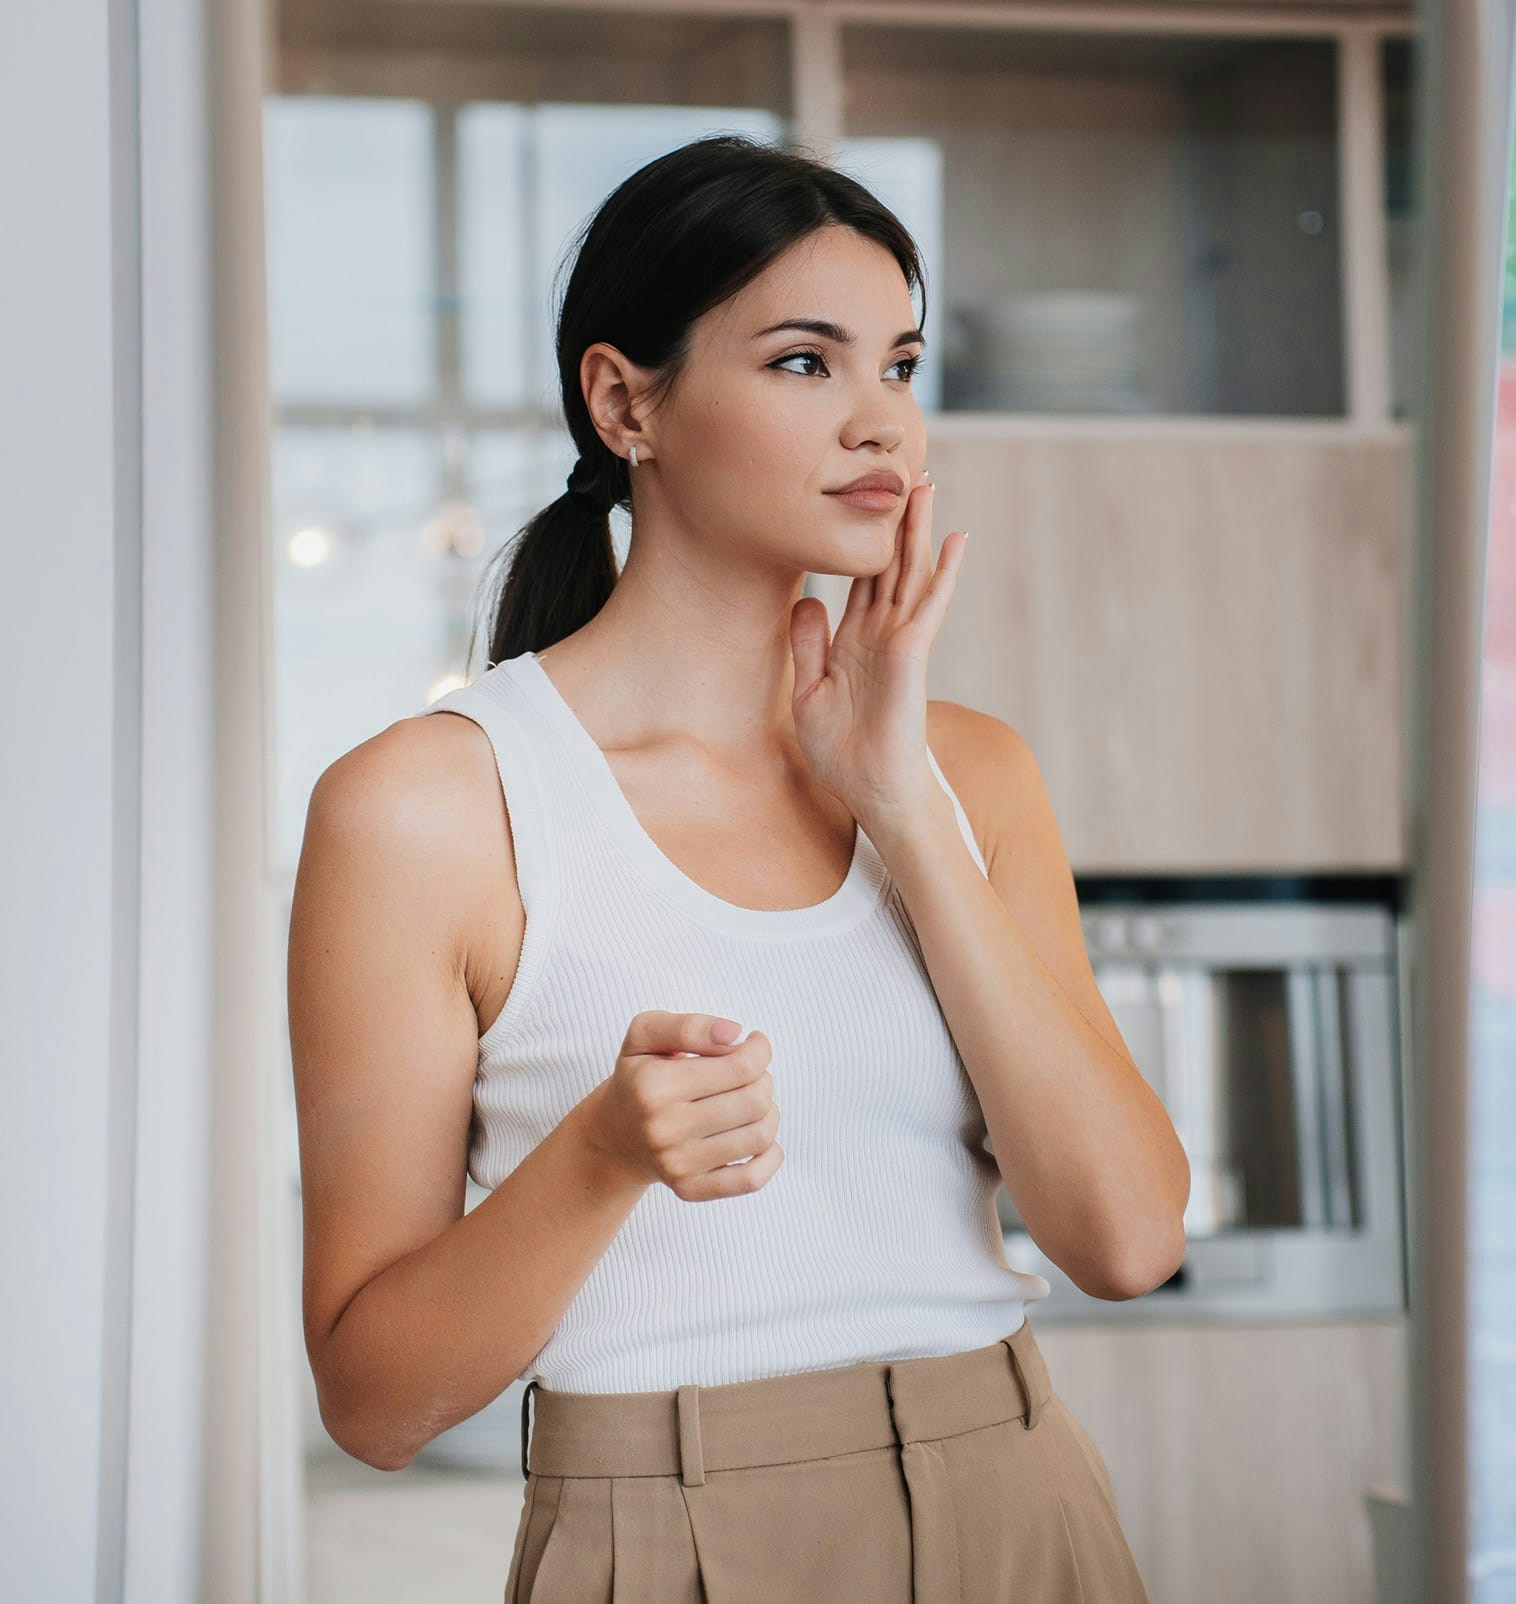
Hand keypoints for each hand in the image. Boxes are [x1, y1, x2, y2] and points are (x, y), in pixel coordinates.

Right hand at [581, 1011, 782, 1200]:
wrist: (614, 1134)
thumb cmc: (639, 1076)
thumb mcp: (646, 1035)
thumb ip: (689, 1026)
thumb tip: (734, 1032)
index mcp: (655, 1086)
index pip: (742, 1065)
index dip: (759, 1049)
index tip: (753, 1043)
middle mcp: (665, 1129)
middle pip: (756, 1100)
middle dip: (763, 1079)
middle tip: (747, 1074)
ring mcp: (678, 1164)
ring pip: (760, 1136)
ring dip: (768, 1112)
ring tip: (749, 1101)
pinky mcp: (690, 1189)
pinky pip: (752, 1179)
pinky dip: (770, 1155)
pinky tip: (755, 1133)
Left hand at [788, 479, 967, 828]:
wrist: (870, 791)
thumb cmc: (843, 754)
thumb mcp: (809, 692)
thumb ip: (808, 645)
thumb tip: (806, 599)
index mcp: (854, 641)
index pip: (861, 579)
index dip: (864, 541)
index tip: (863, 502)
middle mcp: (880, 634)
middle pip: (889, 565)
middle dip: (896, 520)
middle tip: (905, 472)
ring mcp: (900, 641)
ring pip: (911, 573)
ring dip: (920, 529)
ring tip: (926, 485)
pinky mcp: (912, 655)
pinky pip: (929, 606)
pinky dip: (944, 572)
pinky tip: (955, 540)